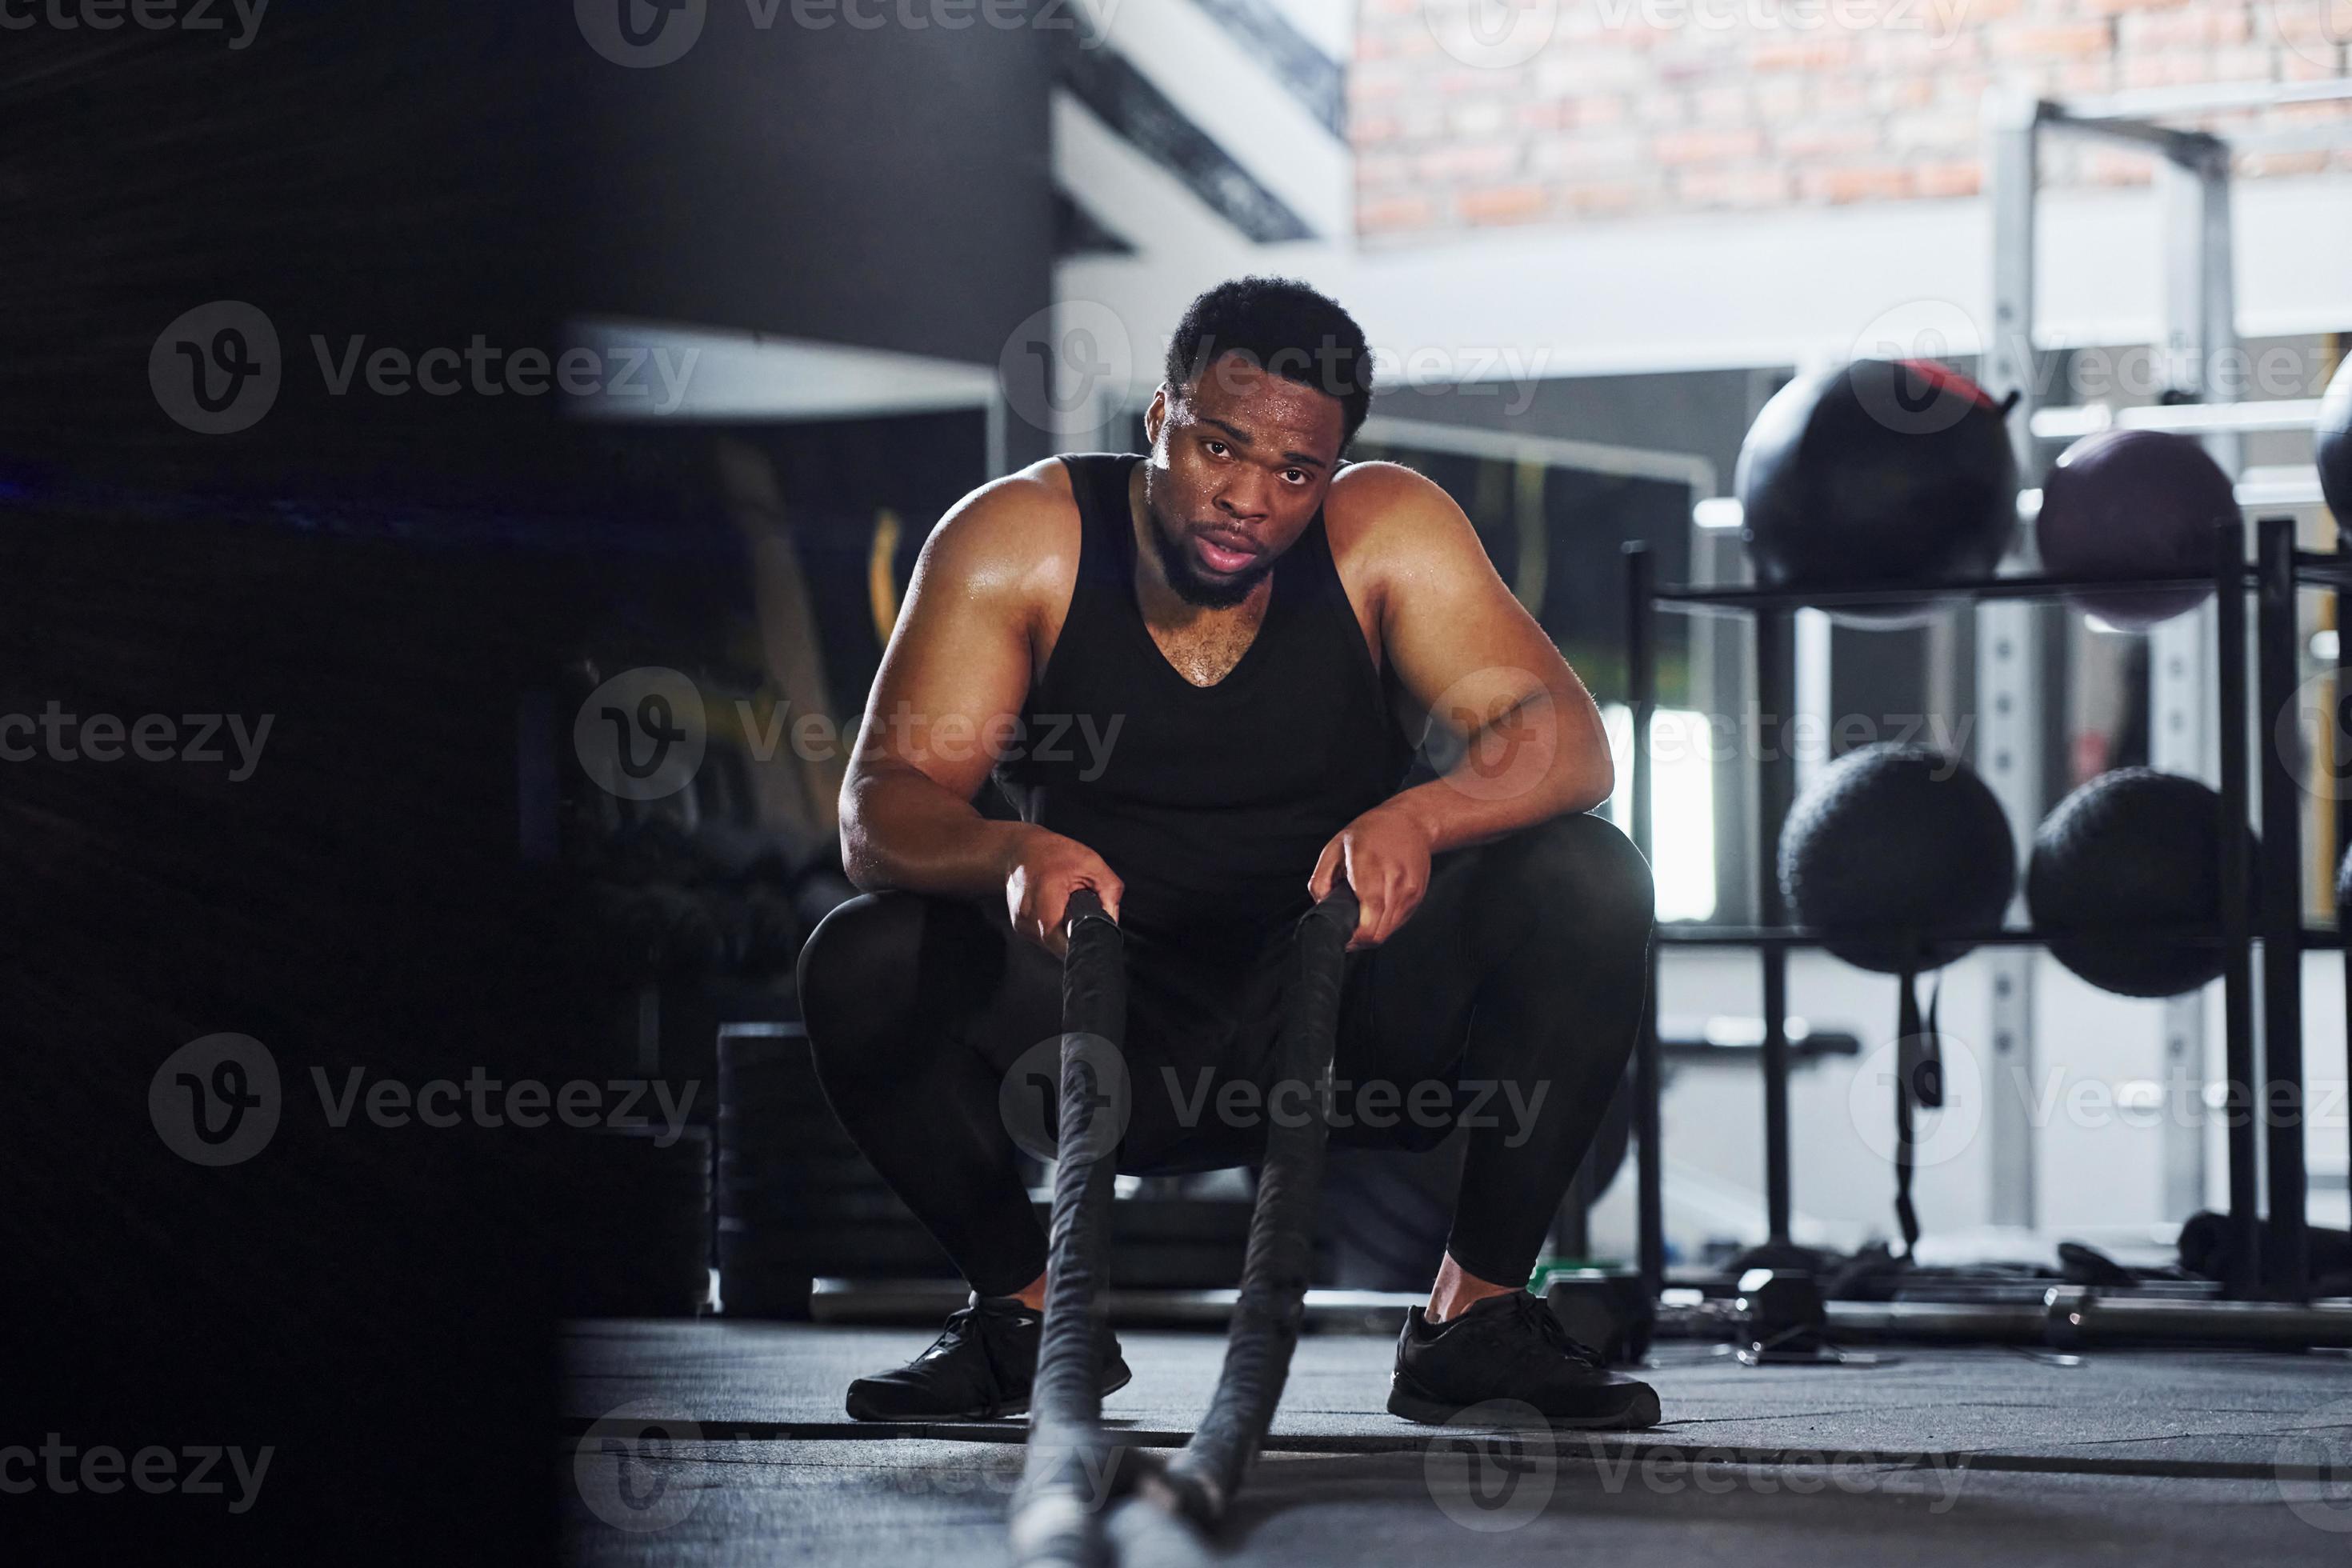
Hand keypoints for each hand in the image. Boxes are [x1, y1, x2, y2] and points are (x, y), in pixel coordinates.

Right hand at [1002, 825, 1122, 958]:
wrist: (1018, 850)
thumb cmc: (1053, 853)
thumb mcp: (1091, 863)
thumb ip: (1109, 890)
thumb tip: (1113, 920)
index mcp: (1045, 902)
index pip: (1065, 944)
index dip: (1083, 943)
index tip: (1094, 935)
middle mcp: (1028, 918)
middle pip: (1060, 946)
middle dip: (1076, 936)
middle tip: (1083, 915)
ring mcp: (1021, 924)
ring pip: (1051, 944)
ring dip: (1064, 933)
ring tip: (1066, 907)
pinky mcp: (1019, 926)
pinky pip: (1043, 937)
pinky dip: (1054, 928)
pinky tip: (1056, 909)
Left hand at [1308, 803, 1432, 950]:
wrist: (1412, 821)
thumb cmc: (1371, 831)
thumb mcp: (1335, 847)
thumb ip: (1321, 880)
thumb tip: (1322, 907)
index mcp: (1370, 870)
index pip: (1368, 922)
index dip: (1352, 937)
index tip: (1341, 932)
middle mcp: (1394, 884)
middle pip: (1377, 934)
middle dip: (1359, 938)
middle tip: (1347, 928)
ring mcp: (1409, 892)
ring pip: (1388, 931)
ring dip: (1372, 931)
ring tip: (1360, 915)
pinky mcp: (1417, 896)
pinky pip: (1398, 921)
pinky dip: (1384, 921)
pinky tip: (1375, 907)